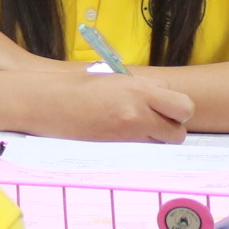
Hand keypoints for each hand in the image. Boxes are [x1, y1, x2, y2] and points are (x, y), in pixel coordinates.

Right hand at [44, 68, 193, 142]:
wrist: (47, 103)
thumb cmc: (76, 87)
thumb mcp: (113, 79)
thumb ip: (140, 88)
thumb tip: (158, 98)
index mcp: (139, 88)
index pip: (181, 102)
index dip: (173, 105)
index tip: (160, 105)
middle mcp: (139, 110)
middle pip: (180, 126)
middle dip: (174, 125)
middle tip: (158, 122)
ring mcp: (128, 131)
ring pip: (165, 142)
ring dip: (159, 138)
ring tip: (138, 130)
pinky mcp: (116, 146)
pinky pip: (144, 149)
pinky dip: (140, 145)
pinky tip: (123, 136)